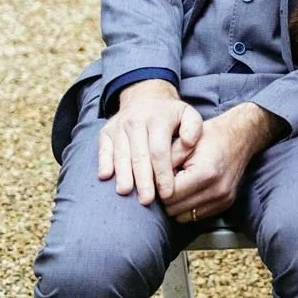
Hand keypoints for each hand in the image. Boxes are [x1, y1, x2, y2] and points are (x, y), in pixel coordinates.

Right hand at [96, 79, 200, 205]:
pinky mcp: (106, 133)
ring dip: (123, 175)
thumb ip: (194, 128)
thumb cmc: (170, 114)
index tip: (167, 192)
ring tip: (126, 193)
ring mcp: (119, 127)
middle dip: (143, 180)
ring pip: (120, 155)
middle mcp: (136, 122)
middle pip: (139, 156)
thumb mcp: (188, 114)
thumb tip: (189, 143)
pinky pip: (103, 150)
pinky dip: (103, 163)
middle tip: (146, 200)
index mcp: (158, 119)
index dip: (163, 173)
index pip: (159, 151)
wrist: (145, 96)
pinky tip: (105, 177)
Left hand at [165, 104, 281, 223]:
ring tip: (177, 187)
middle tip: (164, 183)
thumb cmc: (210, 137)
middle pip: (174, 209)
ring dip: (175, 205)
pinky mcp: (225, 204)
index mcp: (205, 173)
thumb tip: (146, 183)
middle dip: (164, 198)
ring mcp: (223, 199)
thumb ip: (164, 163)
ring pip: (183, 217)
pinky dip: (187, 207)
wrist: (240, 137)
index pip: (168, 195)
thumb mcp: (183, 143)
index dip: (157, 188)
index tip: (155, 179)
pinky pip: (196, 216)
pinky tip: (188, 192)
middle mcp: (217, 190)